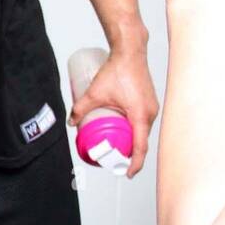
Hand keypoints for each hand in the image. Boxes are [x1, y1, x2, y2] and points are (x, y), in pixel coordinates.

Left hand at [67, 47, 159, 178]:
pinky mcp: (150, 102)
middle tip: (114, 159)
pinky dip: (135, 129)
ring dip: (132, 140)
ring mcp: (152, 107)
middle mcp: (150, 113)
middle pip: (141, 141)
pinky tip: (124, 130)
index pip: (140, 147)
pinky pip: (144, 122)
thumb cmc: (119, 69)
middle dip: (129, 153)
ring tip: (117, 146)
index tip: (126, 173)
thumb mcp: (95, 92)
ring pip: (143, 131)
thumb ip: (81, 108)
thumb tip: (72, 121)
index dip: (134, 164)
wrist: (130, 51)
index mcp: (140, 115)